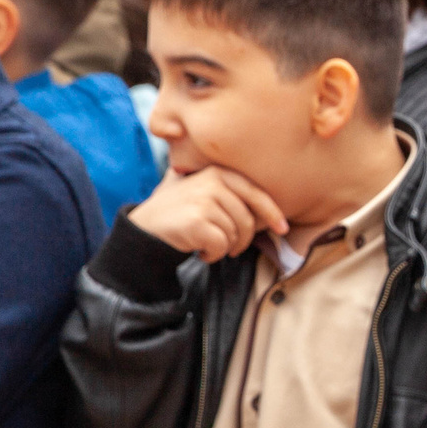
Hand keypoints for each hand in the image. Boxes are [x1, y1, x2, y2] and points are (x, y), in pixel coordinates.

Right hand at [127, 166, 287, 262]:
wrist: (144, 229)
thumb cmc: (177, 211)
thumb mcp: (199, 188)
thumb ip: (226, 187)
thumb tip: (268, 203)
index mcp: (218, 172)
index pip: (256, 193)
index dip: (272, 213)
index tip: (283, 228)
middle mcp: (212, 182)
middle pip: (247, 220)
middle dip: (242, 240)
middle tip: (230, 248)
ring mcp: (204, 201)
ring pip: (235, 235)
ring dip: (224, 248)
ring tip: (206, 244)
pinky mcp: (197, 222)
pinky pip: (222, 246)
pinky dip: (213, 255)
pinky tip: (199, 251)